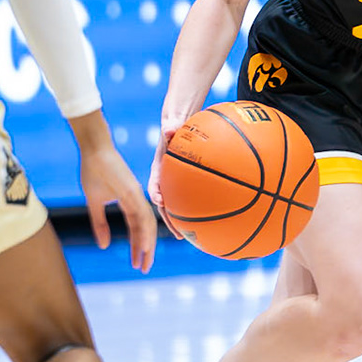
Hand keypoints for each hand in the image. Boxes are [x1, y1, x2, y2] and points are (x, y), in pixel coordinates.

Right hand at [79, 139, 157, 271]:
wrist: (93, 149)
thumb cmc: (94, 171)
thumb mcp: (95, 202)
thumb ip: (99, 224)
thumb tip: (104, 246)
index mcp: (130, 202)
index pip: (138, 228)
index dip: (138, 245)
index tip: (136, 262)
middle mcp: (137, 200)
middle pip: (147, 229)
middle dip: (147, 250)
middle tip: (144, 269)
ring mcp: (136, 195)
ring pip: (147, 224)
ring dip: (147, 244)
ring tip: (145, 262)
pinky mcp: (132, 190)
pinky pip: (141, 214)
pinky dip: (144, 231)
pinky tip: (144, 245)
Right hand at [148, 110, 187, 238]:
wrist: (178, 126)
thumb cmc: (174, 125)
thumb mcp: (172, 125)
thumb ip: (170, 128)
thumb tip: (169, 129)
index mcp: (158, 168)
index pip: (154, 183)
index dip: (156, 193)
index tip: (160, 202)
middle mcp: (164, 179)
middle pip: (164, 202)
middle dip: (169, 219)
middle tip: (177, 233)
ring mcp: (173, 183)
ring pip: (175, 205)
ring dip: (180, 220)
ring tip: (187, 236)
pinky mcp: (183, 185)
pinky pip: (189, 198)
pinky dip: (194, 209)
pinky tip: (207, 220)